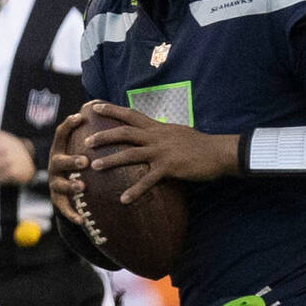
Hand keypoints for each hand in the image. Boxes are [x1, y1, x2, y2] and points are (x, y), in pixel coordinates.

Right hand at [48, 105, 91, 223]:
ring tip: (81, 187)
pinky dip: (72, 214)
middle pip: (59, 161)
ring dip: (70, 185)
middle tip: (84, 162)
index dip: (68, 125)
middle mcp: (55, 165)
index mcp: (61, 149)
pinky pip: (64, 209)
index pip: (61, 134)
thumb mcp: (81, 145)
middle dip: (71, 161)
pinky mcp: (58, 201)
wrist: (68, 190)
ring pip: (59, 184)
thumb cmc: (79, 161)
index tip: (79, 117)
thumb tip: (98, 101)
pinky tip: (82, 220)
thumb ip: (88, 128)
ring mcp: (55, 183)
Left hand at [82, 102, 238, 201]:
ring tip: (94, 167)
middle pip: (125, 132)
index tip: (94, 106)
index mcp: (158, 127)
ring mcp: (162, 152)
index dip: (112, 109)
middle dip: (104, 136)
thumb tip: (149, 134)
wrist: (219, 152)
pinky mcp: (169, 168)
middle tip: (86, 142)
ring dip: (111, 161)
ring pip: (130, 154)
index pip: (131, 114)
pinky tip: (123, 200)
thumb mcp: (177, 133)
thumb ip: (160, 134)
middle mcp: (156, 136)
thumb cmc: (199, 145)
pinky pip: (148, 181)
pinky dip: (135, 191)